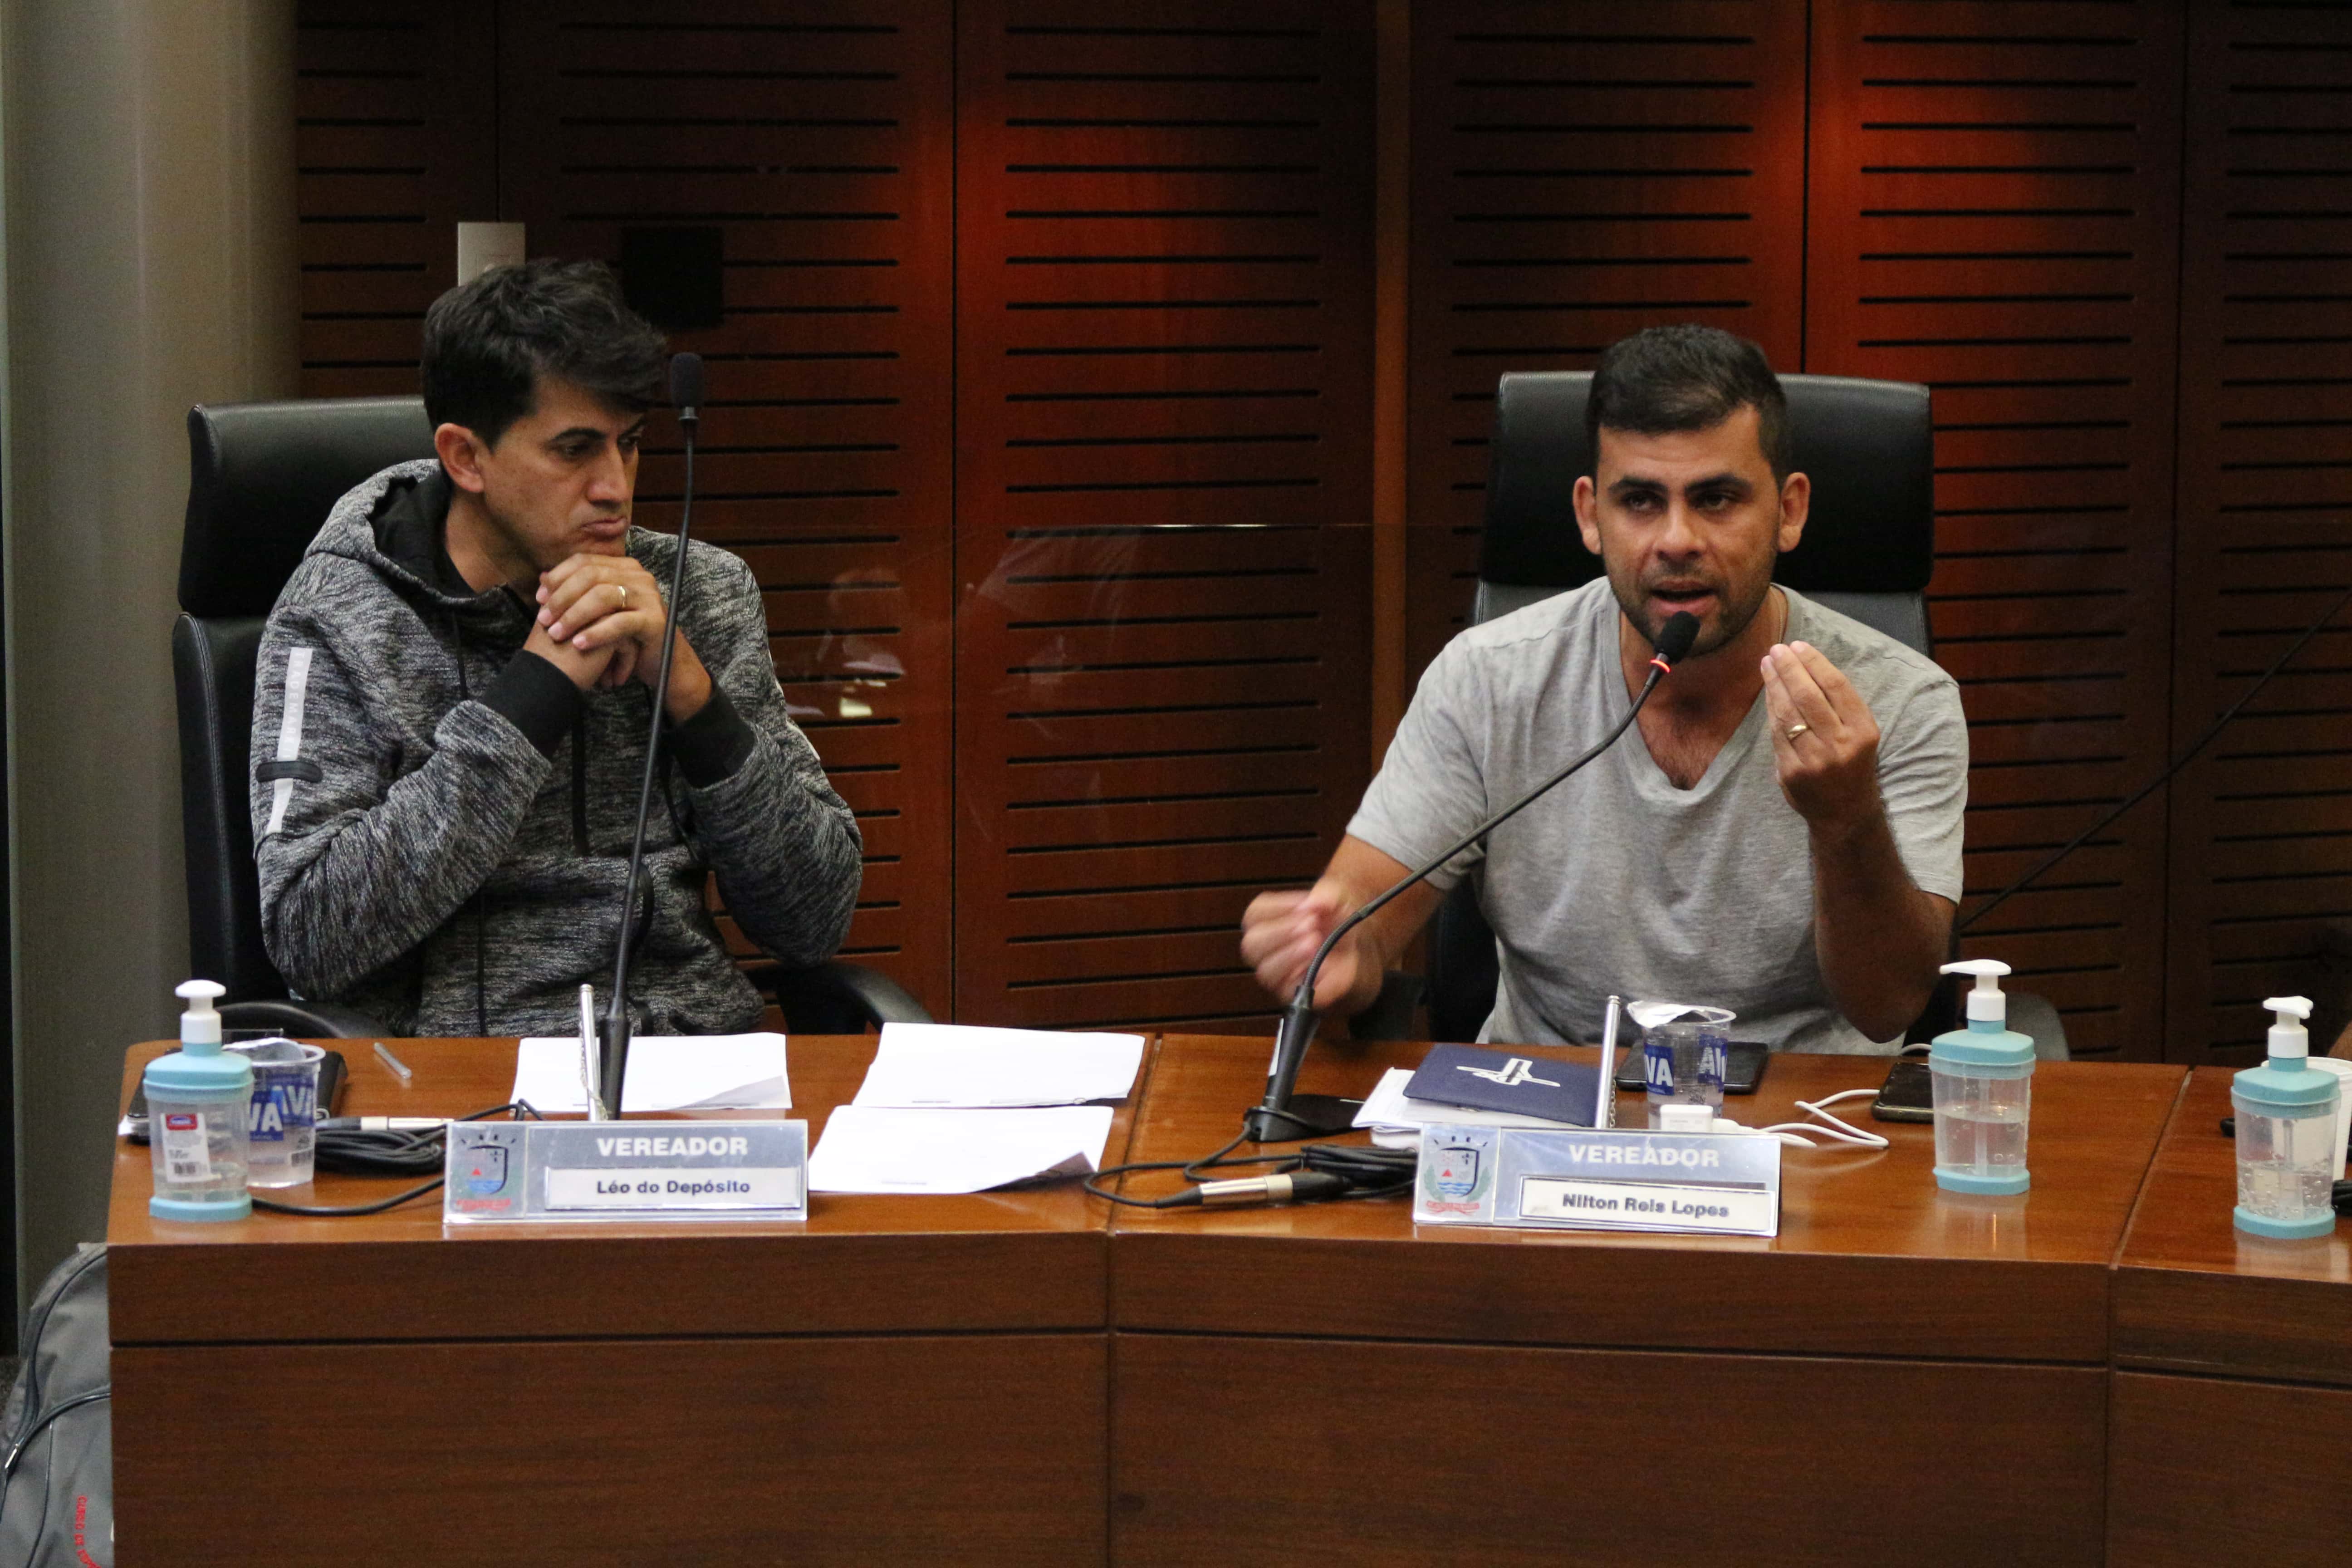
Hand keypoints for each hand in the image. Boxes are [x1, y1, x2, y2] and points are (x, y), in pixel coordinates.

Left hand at [537, 553, 712, 718]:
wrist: (662, 661)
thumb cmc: (625, 636)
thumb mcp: (598, 611)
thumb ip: (575, 592)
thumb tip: (542, 577)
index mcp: (624, 567)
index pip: (585, 561)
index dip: (558, 577)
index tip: (540, 598)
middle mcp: (639, 576)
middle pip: (591, 576)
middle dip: (562, 598)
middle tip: (544, 620)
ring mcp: (649, 597)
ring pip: (603, 596)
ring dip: (575, 616)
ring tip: (557, 634)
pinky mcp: (655, 620)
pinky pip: (620, 623)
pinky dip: (596, 633)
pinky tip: (579, 644)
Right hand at [1240, 878, 1366, 1009]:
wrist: (1352, 948)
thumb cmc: (1332, 921)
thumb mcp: (1336, 899)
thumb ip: (1327, 894)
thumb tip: (1315, 902)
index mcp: (1264, 922)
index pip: (1255, 914)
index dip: (1278, 908)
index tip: (1306, 904)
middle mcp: (1265, 951)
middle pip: (1252, 945)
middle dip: (1280, 932)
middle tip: (1310, 924)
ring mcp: (1277, 975)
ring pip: (1266, 972)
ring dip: (1290, 955)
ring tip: (1315, 943)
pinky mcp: (1293, 995)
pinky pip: (1292, 993)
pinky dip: (1309, 978)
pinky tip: (1324, 965)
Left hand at [1762, 640, 1881, 827]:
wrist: (1845, 813)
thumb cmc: (1852, 764)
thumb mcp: (1860, 734)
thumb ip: (1840, 706)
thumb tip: (1805, 666)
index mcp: (1863, 730)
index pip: (1836, 686)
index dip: (1814, 662)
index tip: (1798, 645)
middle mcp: (1840, 744)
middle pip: (1809, 695)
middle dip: (1789, 668)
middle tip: (1776, 649)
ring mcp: (1814, 759)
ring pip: (1788, 712)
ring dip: (1775, 684)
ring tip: (1767, 664)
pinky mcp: (1791, 772)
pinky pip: (1776, 733)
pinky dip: (1771, 709)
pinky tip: (1768, 692)